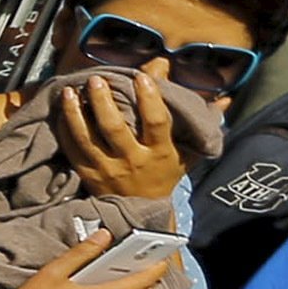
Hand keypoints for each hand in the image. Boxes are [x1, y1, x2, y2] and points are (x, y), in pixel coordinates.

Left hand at [56, 71, 189, 200]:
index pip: (156, 122)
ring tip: (70, 91)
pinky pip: (72, 149)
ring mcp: (107, 169)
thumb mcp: (186, 152)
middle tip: (96, 79)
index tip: (141, 75)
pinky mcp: (87, 175)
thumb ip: (201, 123)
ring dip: (75, 112)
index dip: (150, 98)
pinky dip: (65, 128)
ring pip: (87, 138)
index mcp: (160, 152)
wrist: (143, 213)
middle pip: (114, 128)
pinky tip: (61, 111)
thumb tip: (226, 98)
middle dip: (103, 101)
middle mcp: (133, 161)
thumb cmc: (166, 174)